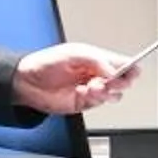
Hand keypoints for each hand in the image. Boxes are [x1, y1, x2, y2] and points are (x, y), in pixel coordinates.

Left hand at [14, 43, 144, 114]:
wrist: (27, 82)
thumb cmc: (45, 63)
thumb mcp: (73, 53)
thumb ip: (97, 61)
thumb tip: (113, 71)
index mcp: (97, 58)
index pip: (124, 63)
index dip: (131, 68)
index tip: (130, 71)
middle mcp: (97, 74)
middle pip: (124, 81)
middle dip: (120, 82)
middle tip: (110, 81)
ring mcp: (92, 90)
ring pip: (114, 95)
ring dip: (106, 92)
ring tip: (93, 87)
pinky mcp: (85, 103)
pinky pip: (99, 103)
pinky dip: (94, 99)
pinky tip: (83, 92)